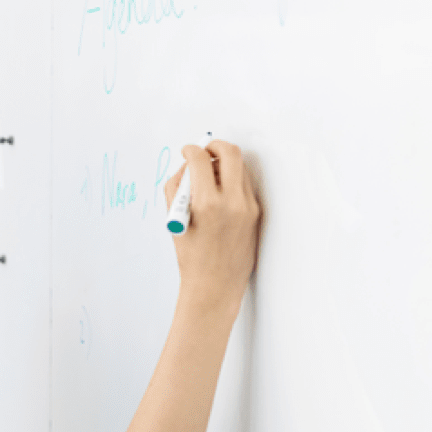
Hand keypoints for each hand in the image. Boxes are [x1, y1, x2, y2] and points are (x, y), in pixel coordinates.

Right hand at [163, 139, 261, 306]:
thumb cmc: (191, 257)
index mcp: (207, 204)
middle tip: (205, 150)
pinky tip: (220, 195)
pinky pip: (245, 185)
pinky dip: (232, 182)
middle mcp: (232, 202)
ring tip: (210, 178)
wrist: (215, 285)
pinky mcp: (256, 212)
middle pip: (230, 153)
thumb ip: (176, 189)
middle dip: (215, 146)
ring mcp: (248, 207)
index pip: (201, 159)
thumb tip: (185, 167)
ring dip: (224, 164)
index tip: (187, 151)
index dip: (191, 150)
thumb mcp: (175, 221)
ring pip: (240, 167)